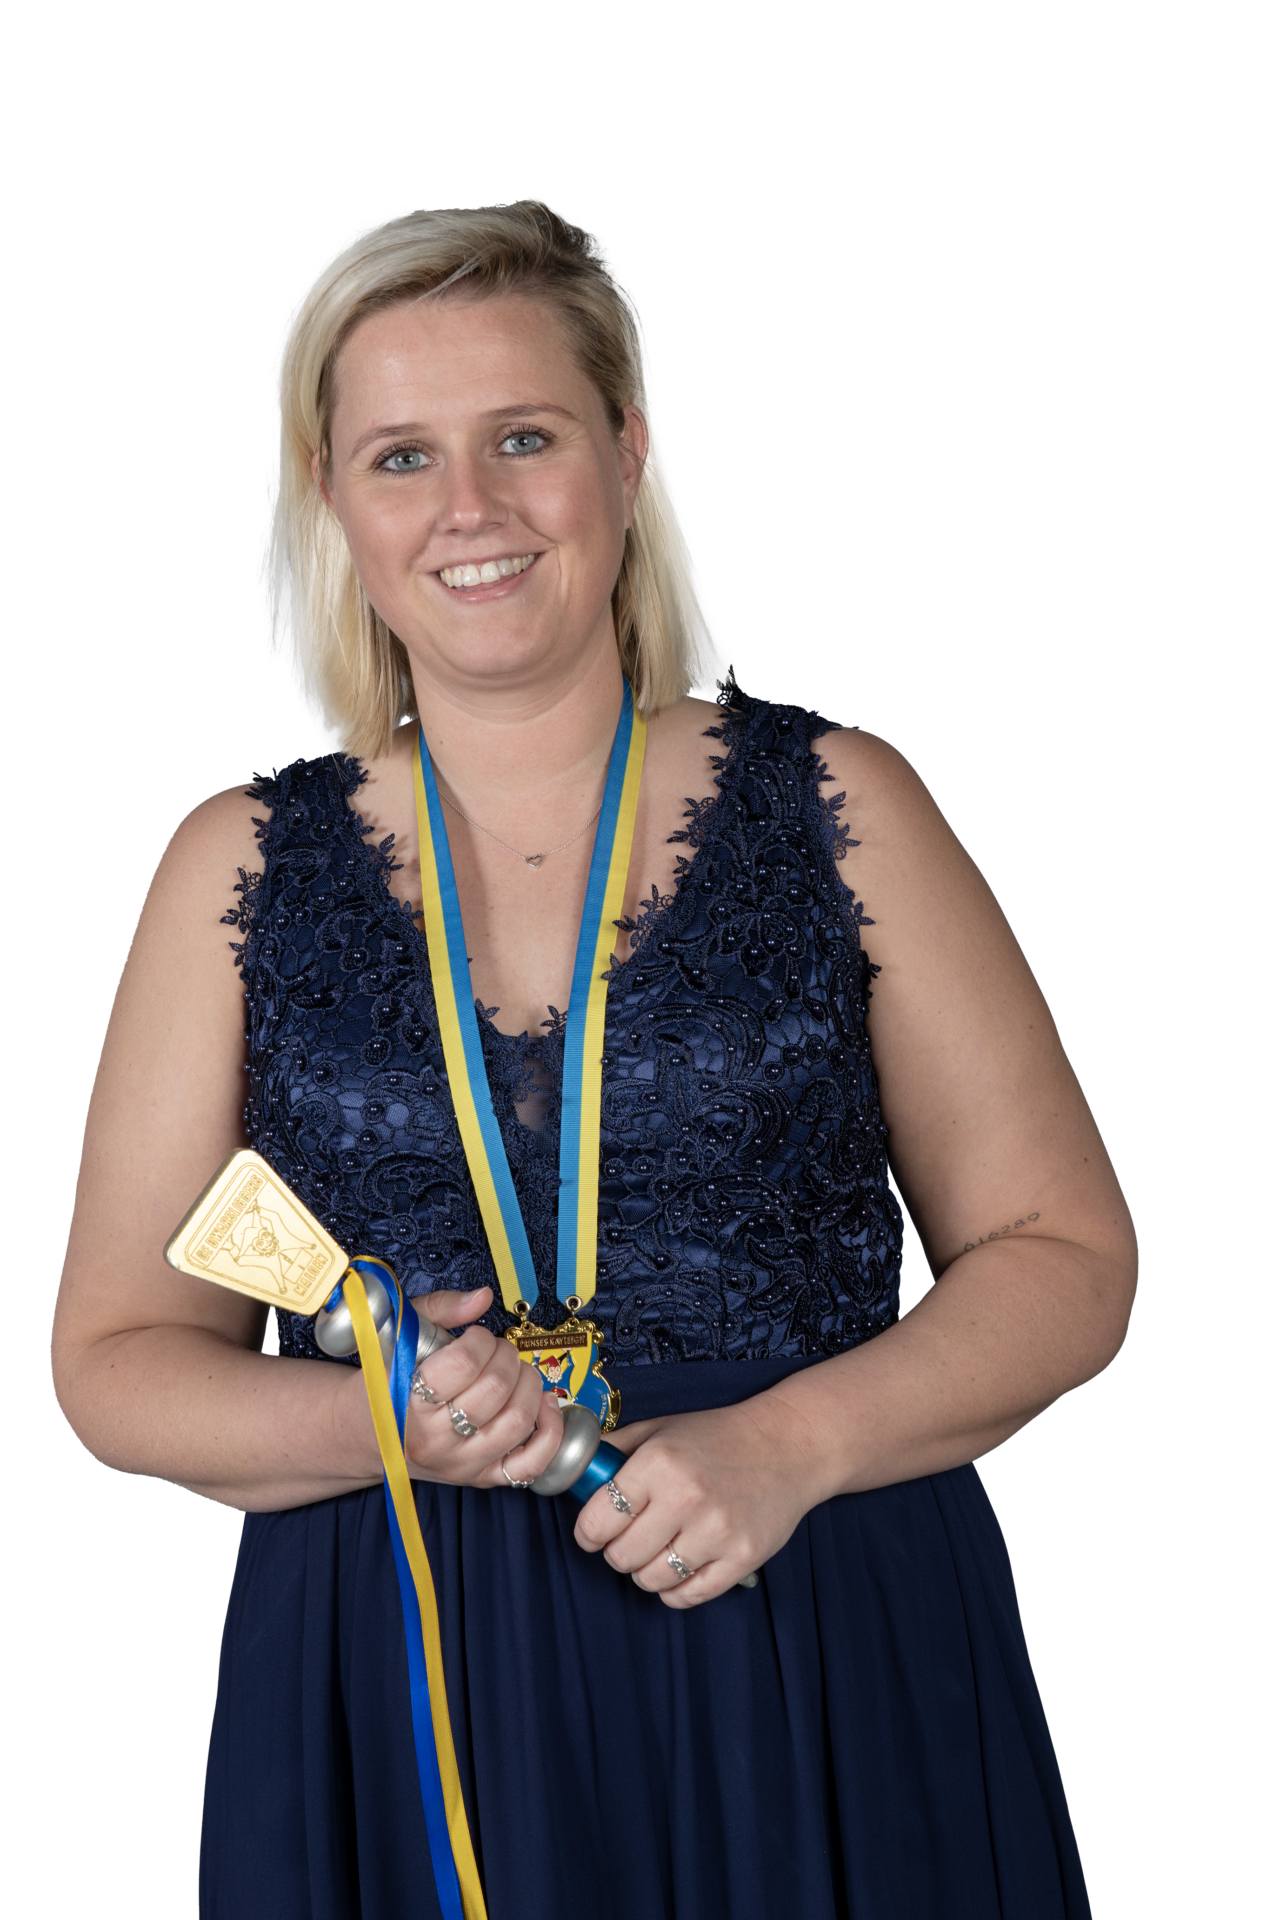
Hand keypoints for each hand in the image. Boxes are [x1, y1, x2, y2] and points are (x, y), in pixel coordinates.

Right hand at [399, 1288, 563, 1488]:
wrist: (371, 1436)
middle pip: (496, 1389)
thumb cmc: (387, 1384)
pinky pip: (533, 1463)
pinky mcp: (484, 1477)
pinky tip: (543, 1404)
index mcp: (408, 1402)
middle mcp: (434, 1440)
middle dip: (506, 1356)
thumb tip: (483, 1297)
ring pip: (519, 1420)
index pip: (463, 1364)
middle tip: (497, 1350)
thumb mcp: (401, 1337)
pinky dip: (551, 1431)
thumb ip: (441, 1309)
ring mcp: (461, 1463)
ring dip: (529, 1384)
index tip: (475, 1336)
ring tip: (514, 1372)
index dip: (480, 1340)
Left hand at [573, 1397, 818, 1606]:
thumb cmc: (718, 1436)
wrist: (787, 1445)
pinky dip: (675, 1589)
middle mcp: (685, 1498)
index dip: (587, 1531)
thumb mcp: (660, 1428)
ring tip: (659, 1549)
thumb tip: (572, 1471)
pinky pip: (687, 1596)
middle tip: (629, 1538)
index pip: (596, 1520)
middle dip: (617, 1551)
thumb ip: (614, 1450)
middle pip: (620, 1557)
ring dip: (646, 1570)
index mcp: (658, 1463)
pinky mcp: (741, 1558)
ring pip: (650, 1581)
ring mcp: (716, 1532)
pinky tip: (680, 1564)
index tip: (593, 1531)